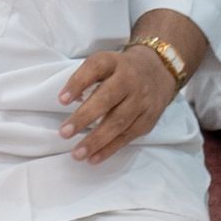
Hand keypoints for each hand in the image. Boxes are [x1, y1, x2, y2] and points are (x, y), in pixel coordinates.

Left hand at [58, 45, 178, 164]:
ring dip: (96, 140)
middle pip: (107, 99)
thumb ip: (86, 78)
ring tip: (77, 153)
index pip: (95, 68)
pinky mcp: (148, 119)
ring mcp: (141, 101)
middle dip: (84, 117)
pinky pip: (127, 137)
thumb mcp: (105, 63)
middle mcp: (130, 80)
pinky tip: (93, 158)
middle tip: (64, 133)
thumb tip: (67, 101)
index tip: (61, 100)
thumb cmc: (120, 71)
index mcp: (114, 62)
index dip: (78, 83)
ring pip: (118, 122)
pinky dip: (109, 149)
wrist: (158, 72)